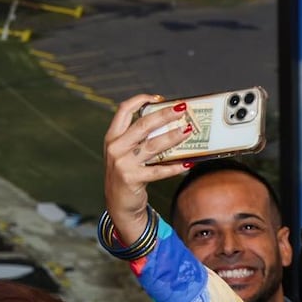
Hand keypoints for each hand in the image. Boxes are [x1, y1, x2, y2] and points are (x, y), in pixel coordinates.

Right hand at [103, 93, 193, 242]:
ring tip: (188, 131)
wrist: (118, 204)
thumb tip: (168, 124)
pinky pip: (159, 170)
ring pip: (153, 145)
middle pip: (143, 125)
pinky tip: (188, 163)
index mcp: (112, 137)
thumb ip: (139, 139)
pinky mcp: (132, 179)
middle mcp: (115, 147)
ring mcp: (122, 163)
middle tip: (182, 109)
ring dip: (173, 137)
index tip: (159, 98)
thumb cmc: (127, 173)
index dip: (141, 100)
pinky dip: (175, 167)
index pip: (123, 110)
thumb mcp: (126, 153)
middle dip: (164, 115)